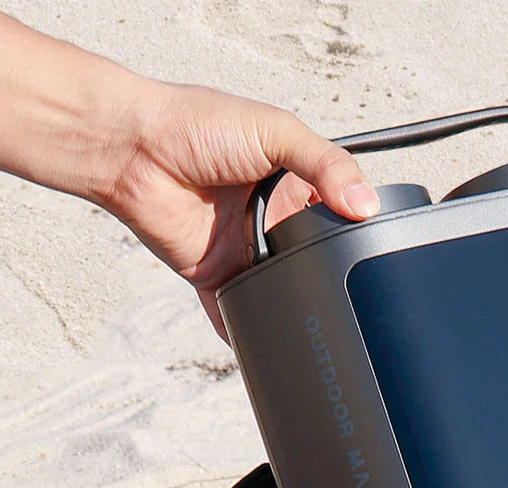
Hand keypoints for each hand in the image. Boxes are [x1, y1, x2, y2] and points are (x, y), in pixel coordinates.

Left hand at [100, 84, 379, 337]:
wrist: (134, 150)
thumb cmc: (195, 124)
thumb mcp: (277, 131)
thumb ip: (326, 163)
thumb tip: (365, 205)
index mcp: (292, 184)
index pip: (336, 215)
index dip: (353, 231)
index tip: (373, 249)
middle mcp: (271, 221)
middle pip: (312, 259)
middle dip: (324, 273)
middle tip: (343, 286)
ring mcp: (245, 252)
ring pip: (279, 290)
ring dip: (291, 301)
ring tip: (314, 314)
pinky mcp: (217, 278)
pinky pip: (237, 313)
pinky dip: (248, 330)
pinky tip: (269, 343)